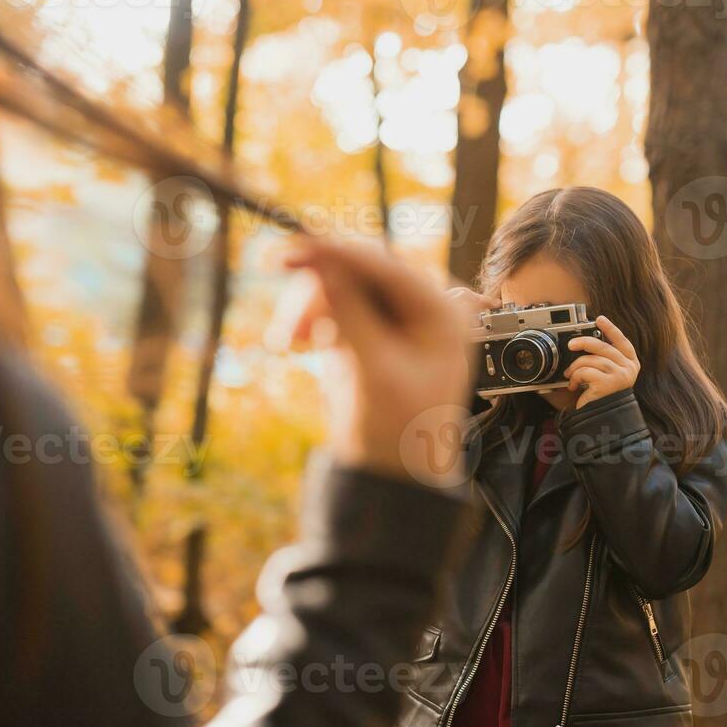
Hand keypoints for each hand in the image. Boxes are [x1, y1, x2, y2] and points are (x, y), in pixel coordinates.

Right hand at [272, 238, 472, 484]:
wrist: (390, 476)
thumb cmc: (399, 433)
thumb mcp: (374, 373)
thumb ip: (351, 316)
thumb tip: (325, 268)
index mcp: (439, 314)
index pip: (386, 267)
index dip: (338, 254)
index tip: (295, 250)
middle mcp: (419, 308)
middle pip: (359, 270)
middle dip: (318, 290)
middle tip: (287, 327)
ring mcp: (391, 317)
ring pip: (339, 285)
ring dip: (307, 306)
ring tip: (286, 342)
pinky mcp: (366, 329)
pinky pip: (331, 305)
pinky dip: (310, 318)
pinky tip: (297, 342)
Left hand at [565, 315, 638, 408]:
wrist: (603, 420)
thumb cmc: (603, 397)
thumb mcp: (606, 376)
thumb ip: (603, 360)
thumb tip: (585, 344)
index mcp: (630, 363)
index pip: (622, 341)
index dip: (611, 329)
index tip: (599, 318)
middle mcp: (629, 368)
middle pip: (604, 347)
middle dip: (584, 343)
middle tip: (571, 345)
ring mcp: (620, 375)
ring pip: (592, 359)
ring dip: (576, 367)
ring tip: (570, 377)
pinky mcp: (608, 383)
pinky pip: (586, 371)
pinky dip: (575, 377)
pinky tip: (574, 386)